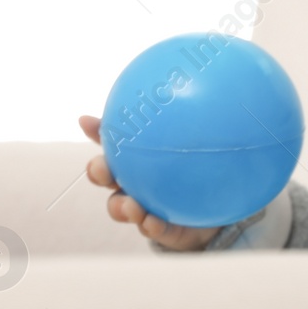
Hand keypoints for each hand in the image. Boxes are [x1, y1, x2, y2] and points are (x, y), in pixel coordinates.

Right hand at [78, 115, 219, 250]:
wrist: (221, 207)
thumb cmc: (204, 168)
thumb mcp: (203, 143)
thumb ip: (198, 120)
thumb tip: (206, 77)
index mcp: (137, 161)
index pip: (113, 143)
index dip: (96, 132)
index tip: (86, 120)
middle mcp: (133, 183)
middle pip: (105, 177)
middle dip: (98, 172)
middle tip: (101, 167)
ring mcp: (144, 207)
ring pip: (120, 207)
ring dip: (120, 205)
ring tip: (130, 204)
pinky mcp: (161, 230)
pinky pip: (152, 230)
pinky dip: (149, 226)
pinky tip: (152, 221)